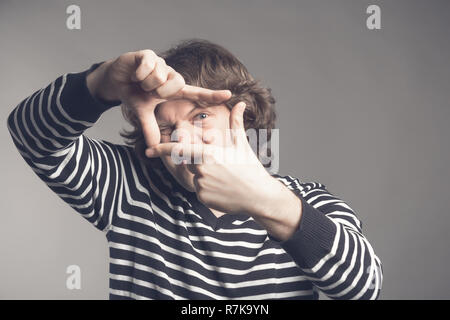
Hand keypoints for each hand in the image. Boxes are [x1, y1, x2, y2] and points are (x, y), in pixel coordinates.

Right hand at [86, 49, 231, 146]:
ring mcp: (162, 64)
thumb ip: (150, 128)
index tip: (229, 95)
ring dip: (146, 83)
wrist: (115, 80)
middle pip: (178, 84)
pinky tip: (135, 73)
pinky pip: (150, 66)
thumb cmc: (133, 94)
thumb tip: (153, 147)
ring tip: (139, 82)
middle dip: (159, 91)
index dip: (212, 95)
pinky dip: (139, 73)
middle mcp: (171, 76)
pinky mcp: (149, 55)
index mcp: (173, 90)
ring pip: (161, 76)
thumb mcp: (143, 113)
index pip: (196, 93)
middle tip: (147, 91)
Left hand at [144, 101, 276, 215]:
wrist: (259, 195)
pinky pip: (199, 191)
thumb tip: (240, 103)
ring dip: (205, 177)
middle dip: (197, 163)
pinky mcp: (202, 198)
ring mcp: (201, 185)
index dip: (161, 149)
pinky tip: (224, 190)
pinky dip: (208, 190)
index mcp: (207, 153)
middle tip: (218, 167)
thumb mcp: (241, 144)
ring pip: (194, 178)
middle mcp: (201, 169)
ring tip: (225, 179)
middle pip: (188, 163)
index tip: (149, 150)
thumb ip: (236, 123)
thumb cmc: (250, 168)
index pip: (178, 149)